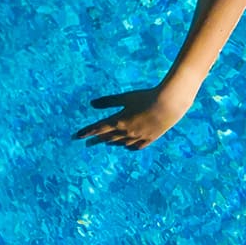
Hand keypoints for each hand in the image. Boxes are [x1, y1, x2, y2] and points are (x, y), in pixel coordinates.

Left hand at [71, 85, 194, 150]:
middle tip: (87, 142)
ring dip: (111, 142)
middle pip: (108, 137)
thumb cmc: (145, 98)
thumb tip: (91, 104)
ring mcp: (139, 137)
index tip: (76, 136)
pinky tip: (126, 146)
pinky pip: (136, 146)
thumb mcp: (124, 98)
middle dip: (96, 139)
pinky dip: (128, 147)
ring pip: (121, 143)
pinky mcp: (150, 138)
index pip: (98, 129)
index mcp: (119, 122)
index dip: (87, 132)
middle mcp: (127, 132)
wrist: (169, 105)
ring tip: (104, 142)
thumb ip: (108, 101)